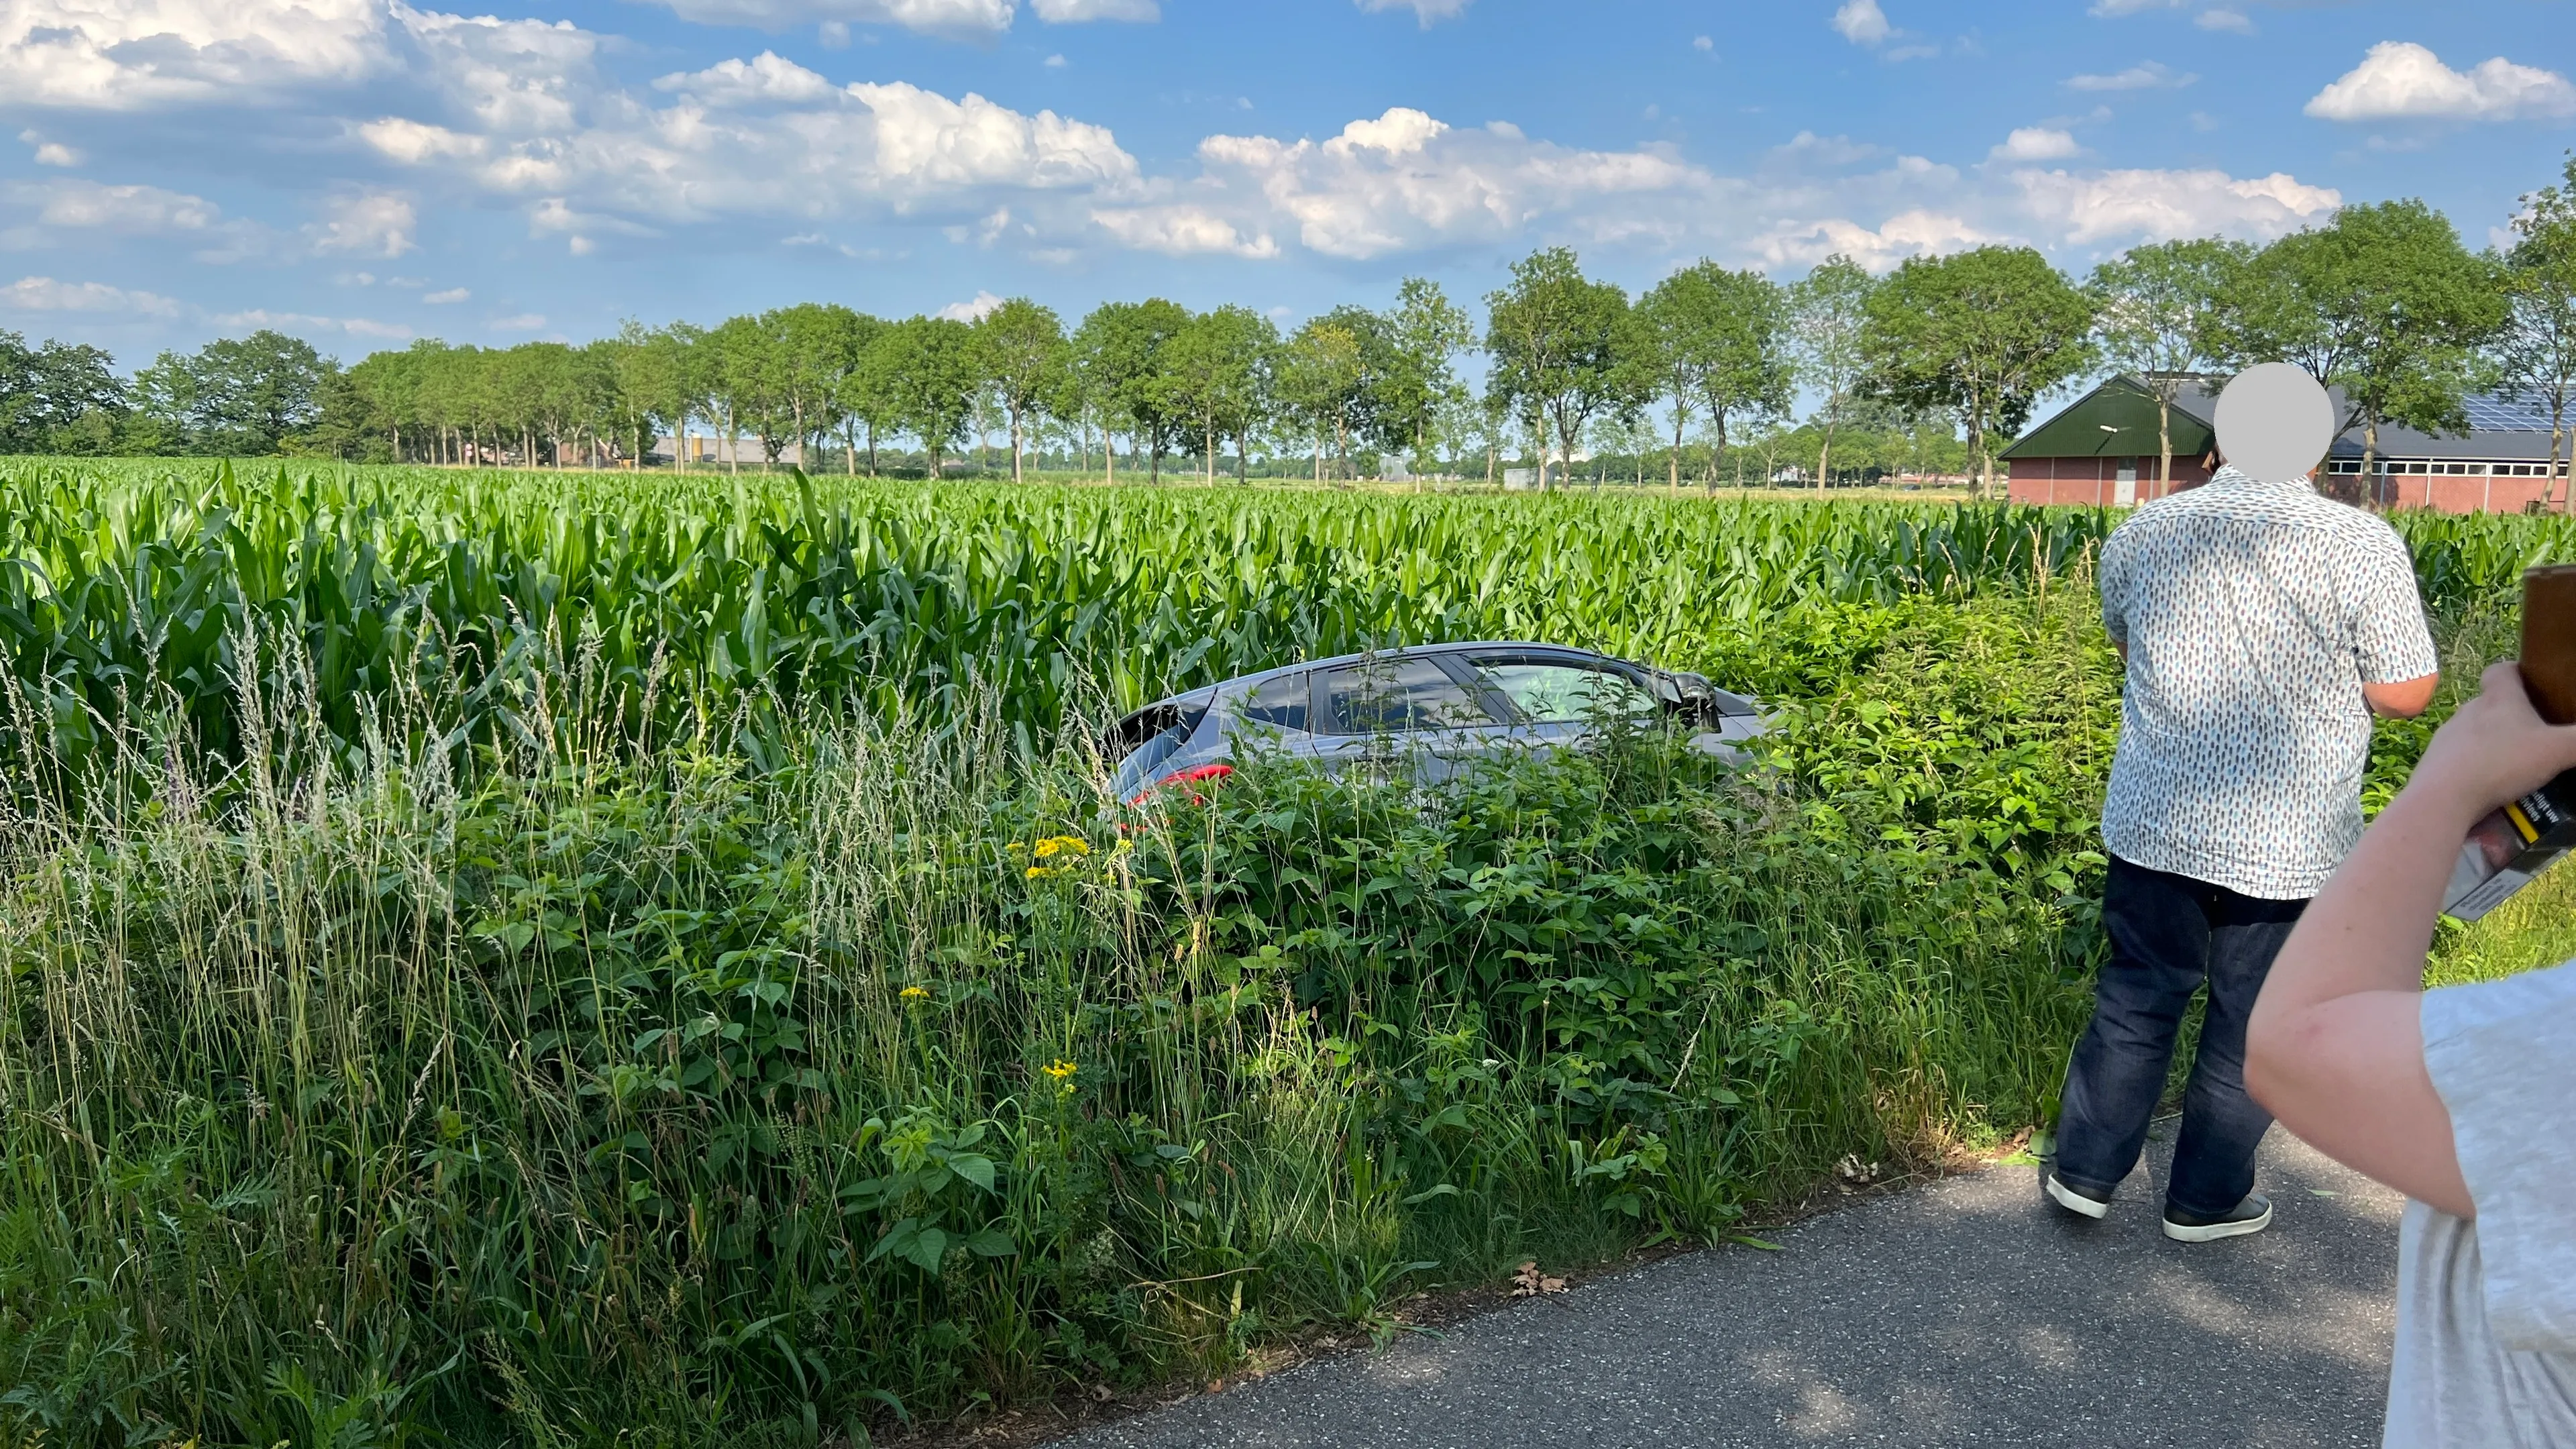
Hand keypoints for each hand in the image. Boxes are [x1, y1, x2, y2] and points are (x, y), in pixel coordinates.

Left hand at [2404, 662, 2575, 824]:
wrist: (2442, 798)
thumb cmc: (2501, 764)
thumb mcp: (2556, 750)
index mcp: (2497, 699)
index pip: (2501, 670)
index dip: (2516, 671)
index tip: (2532, 680)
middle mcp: (2468, 712)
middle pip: (2490, 703)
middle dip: (2511, 714)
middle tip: (2536, 730)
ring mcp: (2447, 737)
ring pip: (2474, 732)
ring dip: (2494, 742)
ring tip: (2517, 761)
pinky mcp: (2435, 762)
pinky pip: (2461, 758)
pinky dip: (2477, 765)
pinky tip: (2492, 783)